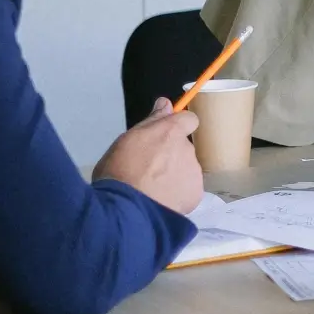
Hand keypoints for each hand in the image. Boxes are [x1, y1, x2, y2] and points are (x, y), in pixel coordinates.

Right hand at [92, 97, 202, 213]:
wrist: (125, 211)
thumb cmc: (118, 172)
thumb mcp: (126, 141)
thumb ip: (151, 121)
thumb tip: (166, 103)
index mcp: (170, 133)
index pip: (189, 120)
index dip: (178, 127)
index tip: (164, 137)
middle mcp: (187, 150)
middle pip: (182, 148)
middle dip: (169, 156)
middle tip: (146, 170)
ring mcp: (194, 173)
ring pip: (185, 169)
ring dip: (173, 175)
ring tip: (150, 190)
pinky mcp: (196, 194)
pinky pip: (188, 189)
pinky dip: (177, 194)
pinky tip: (160, 201)